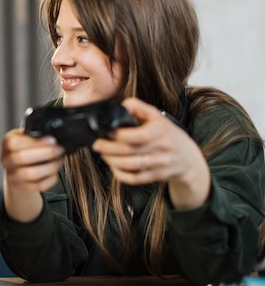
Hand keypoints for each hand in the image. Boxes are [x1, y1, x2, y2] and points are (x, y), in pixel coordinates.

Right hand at [0, 128, 64, 221]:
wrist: (18, 169)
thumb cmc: (26, 149)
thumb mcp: (27, 136)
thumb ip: (35, 135)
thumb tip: (53, 136)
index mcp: (7, 143)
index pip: (15, 143)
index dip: (35, 142)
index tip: (52, 140)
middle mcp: (6, 160)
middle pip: (22, 158)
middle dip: (46, 153)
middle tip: (59, 149)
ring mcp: (13, 175)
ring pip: (30, 174)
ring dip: (49, 167)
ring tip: (58, 160)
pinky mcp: (22, 187)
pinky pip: (38, 185)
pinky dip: (51, 178)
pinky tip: (55, 172)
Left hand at [92, 97, 209, 208]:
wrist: (188, 158)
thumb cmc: (167, 134)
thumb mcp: (156, 116)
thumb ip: (138, 108)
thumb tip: (121, 107)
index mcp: (160, 131)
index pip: (136, 135)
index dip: (117, 134)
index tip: (106, 131)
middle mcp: (161, 148)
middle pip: (129, 151)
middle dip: (108, 148)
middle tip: (97, 144)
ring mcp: (159, 164)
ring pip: (130, 166)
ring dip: (111, 160)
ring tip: (103, 154)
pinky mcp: (155, 176)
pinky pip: (134, 179)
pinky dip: (120, 174)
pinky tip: (114, 166)